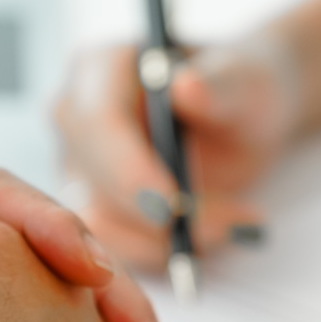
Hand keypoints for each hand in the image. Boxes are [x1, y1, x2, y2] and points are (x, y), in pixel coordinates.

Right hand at [54, 37, 295, 271]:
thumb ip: (218, 85)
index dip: (128, 169)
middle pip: (91, 182)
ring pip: (103, 226)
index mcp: (101, 68)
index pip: (96, 121)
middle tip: (232, 224)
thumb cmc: (239, 85)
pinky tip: (221, 234)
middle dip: (158, 217)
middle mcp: (77, 118)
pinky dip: (171, 253)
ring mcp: (81, 168)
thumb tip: (185, 86)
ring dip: (170, 242)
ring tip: (239, 225)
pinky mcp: (98, 208)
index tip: (171, 205)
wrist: (242, 117)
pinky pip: (120, 248)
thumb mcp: (243, 80)